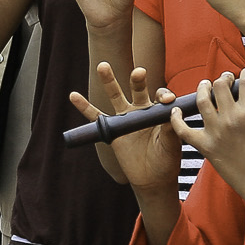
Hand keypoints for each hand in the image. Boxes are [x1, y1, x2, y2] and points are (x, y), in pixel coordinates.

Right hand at [70, 61, 181, 196]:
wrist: (152, 178)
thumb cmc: (166, 159)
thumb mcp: (171, 144)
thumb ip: (170, 128)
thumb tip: (171, 110)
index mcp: (158, 111)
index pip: (160, 96)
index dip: (163, 96)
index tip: (167, 100)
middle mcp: (141, 110)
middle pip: (137, 89)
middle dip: (137, 79)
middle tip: (139, 72)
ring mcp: (125, 118)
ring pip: (115, 96)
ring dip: (109, 81)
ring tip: (103, 66)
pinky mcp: (112, 129)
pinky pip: (95, 116)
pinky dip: (84, 107)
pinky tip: (73, 96)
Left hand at [176, 66, 244, 221]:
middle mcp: (230, 119)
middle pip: (220, 86)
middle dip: (224, 78)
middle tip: (226, 80)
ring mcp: (215, 132)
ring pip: (201, 101)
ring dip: (202, 89)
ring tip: (205, 86)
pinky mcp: (204, 146)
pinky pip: (183, 129)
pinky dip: (176, 119)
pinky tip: (177, 110)